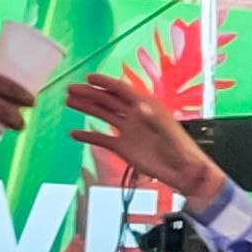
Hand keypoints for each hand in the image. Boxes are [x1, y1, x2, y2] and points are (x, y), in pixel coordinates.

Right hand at [67, 74, 221, 200]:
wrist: (183, 173)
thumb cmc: (181, 151)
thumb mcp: (168, 133)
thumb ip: (153, 119)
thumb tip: (138, 105)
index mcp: (146, 107)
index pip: (122, 90)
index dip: (106, 83)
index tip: (89, 78)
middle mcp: (135, 116)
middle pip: (108, 100)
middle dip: (90, 93)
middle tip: (71, 89)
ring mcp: (128, 131)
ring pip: (103, 115)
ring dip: (86, 107)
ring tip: (69, 101)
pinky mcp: (123, 147)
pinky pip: (102, 139)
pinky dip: (88, 136)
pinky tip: (74, 134)